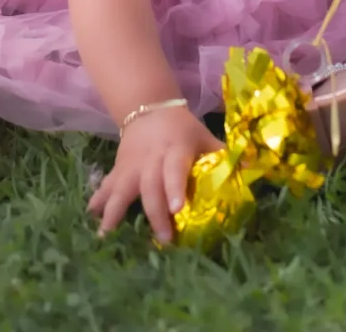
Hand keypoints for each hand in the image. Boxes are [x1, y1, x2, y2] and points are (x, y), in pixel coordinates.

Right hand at [89, 106, 222, 243]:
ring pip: (121, 186)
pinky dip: (99, 200)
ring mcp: (131, 164)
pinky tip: (91, 216)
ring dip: (114, 209)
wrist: (149, 108)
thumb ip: (223, 154)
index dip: (175, 187)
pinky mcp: (119, 169)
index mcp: (175, 149)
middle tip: (163, 238)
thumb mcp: (204, 136)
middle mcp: (151, 158)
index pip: (174, 168)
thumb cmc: (183, 130)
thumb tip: (253, 167)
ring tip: (107, 233)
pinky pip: (107, 184)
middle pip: (149, 185)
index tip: (177, 208)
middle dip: (155, 212)